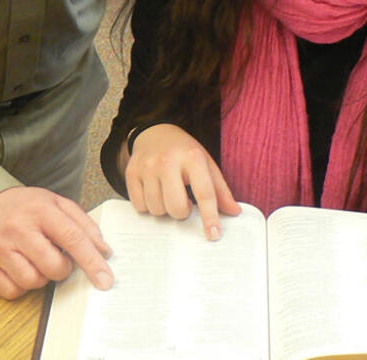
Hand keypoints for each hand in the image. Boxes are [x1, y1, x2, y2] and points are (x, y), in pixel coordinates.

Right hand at [0, 187, 112, 299]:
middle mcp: (18, 228)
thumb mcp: (57, 204)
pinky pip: (11, 291)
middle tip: (58, 258)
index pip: (73, 238)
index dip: (92, 261)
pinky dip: (21, 286)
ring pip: (32, 281)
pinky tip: (21, 269)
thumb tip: (104, 252)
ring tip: (37, 261)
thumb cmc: (28, 207)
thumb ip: (84, 225)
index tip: (106, 280)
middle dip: (63, 269)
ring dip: (41, 278)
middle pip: (53, 266)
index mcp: (41, 210)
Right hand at [124, 123, 240, 239]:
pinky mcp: (131, 172)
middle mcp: (168, 161)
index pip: (204, 193)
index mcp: (192, 157)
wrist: (155, 132)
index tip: (214, 235)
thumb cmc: (185, 152)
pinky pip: (140, 206)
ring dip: (164, 208)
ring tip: (168, 193)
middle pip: (177, 208)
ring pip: (157, 210)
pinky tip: (153, 191)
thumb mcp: (206, 164)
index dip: (210, 217)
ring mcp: (147, 166)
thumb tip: (235, 212)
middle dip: (182, 212)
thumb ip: (220, 190)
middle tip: (184, 201)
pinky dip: (148, 205)